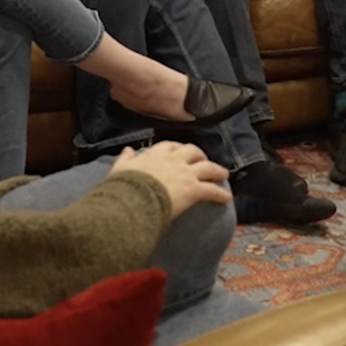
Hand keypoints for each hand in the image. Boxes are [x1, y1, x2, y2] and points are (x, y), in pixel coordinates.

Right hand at [112, 141, 233, 211]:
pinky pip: (211, 190)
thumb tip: (127, 150)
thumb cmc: (123, 187)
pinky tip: (226, 197)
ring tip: (223, 174)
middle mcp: (173, 160)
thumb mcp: (119, 170)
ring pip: (207, 167)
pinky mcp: (194, 189)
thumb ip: (125, 159)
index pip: (169, 146)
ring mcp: (186, 174)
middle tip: (203, 160)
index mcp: (155, 155)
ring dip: (216, 170)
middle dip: (199, 155)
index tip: (179, 151)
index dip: (176, 148)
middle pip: (192, 151)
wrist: (132, 200)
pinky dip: (220, 194)